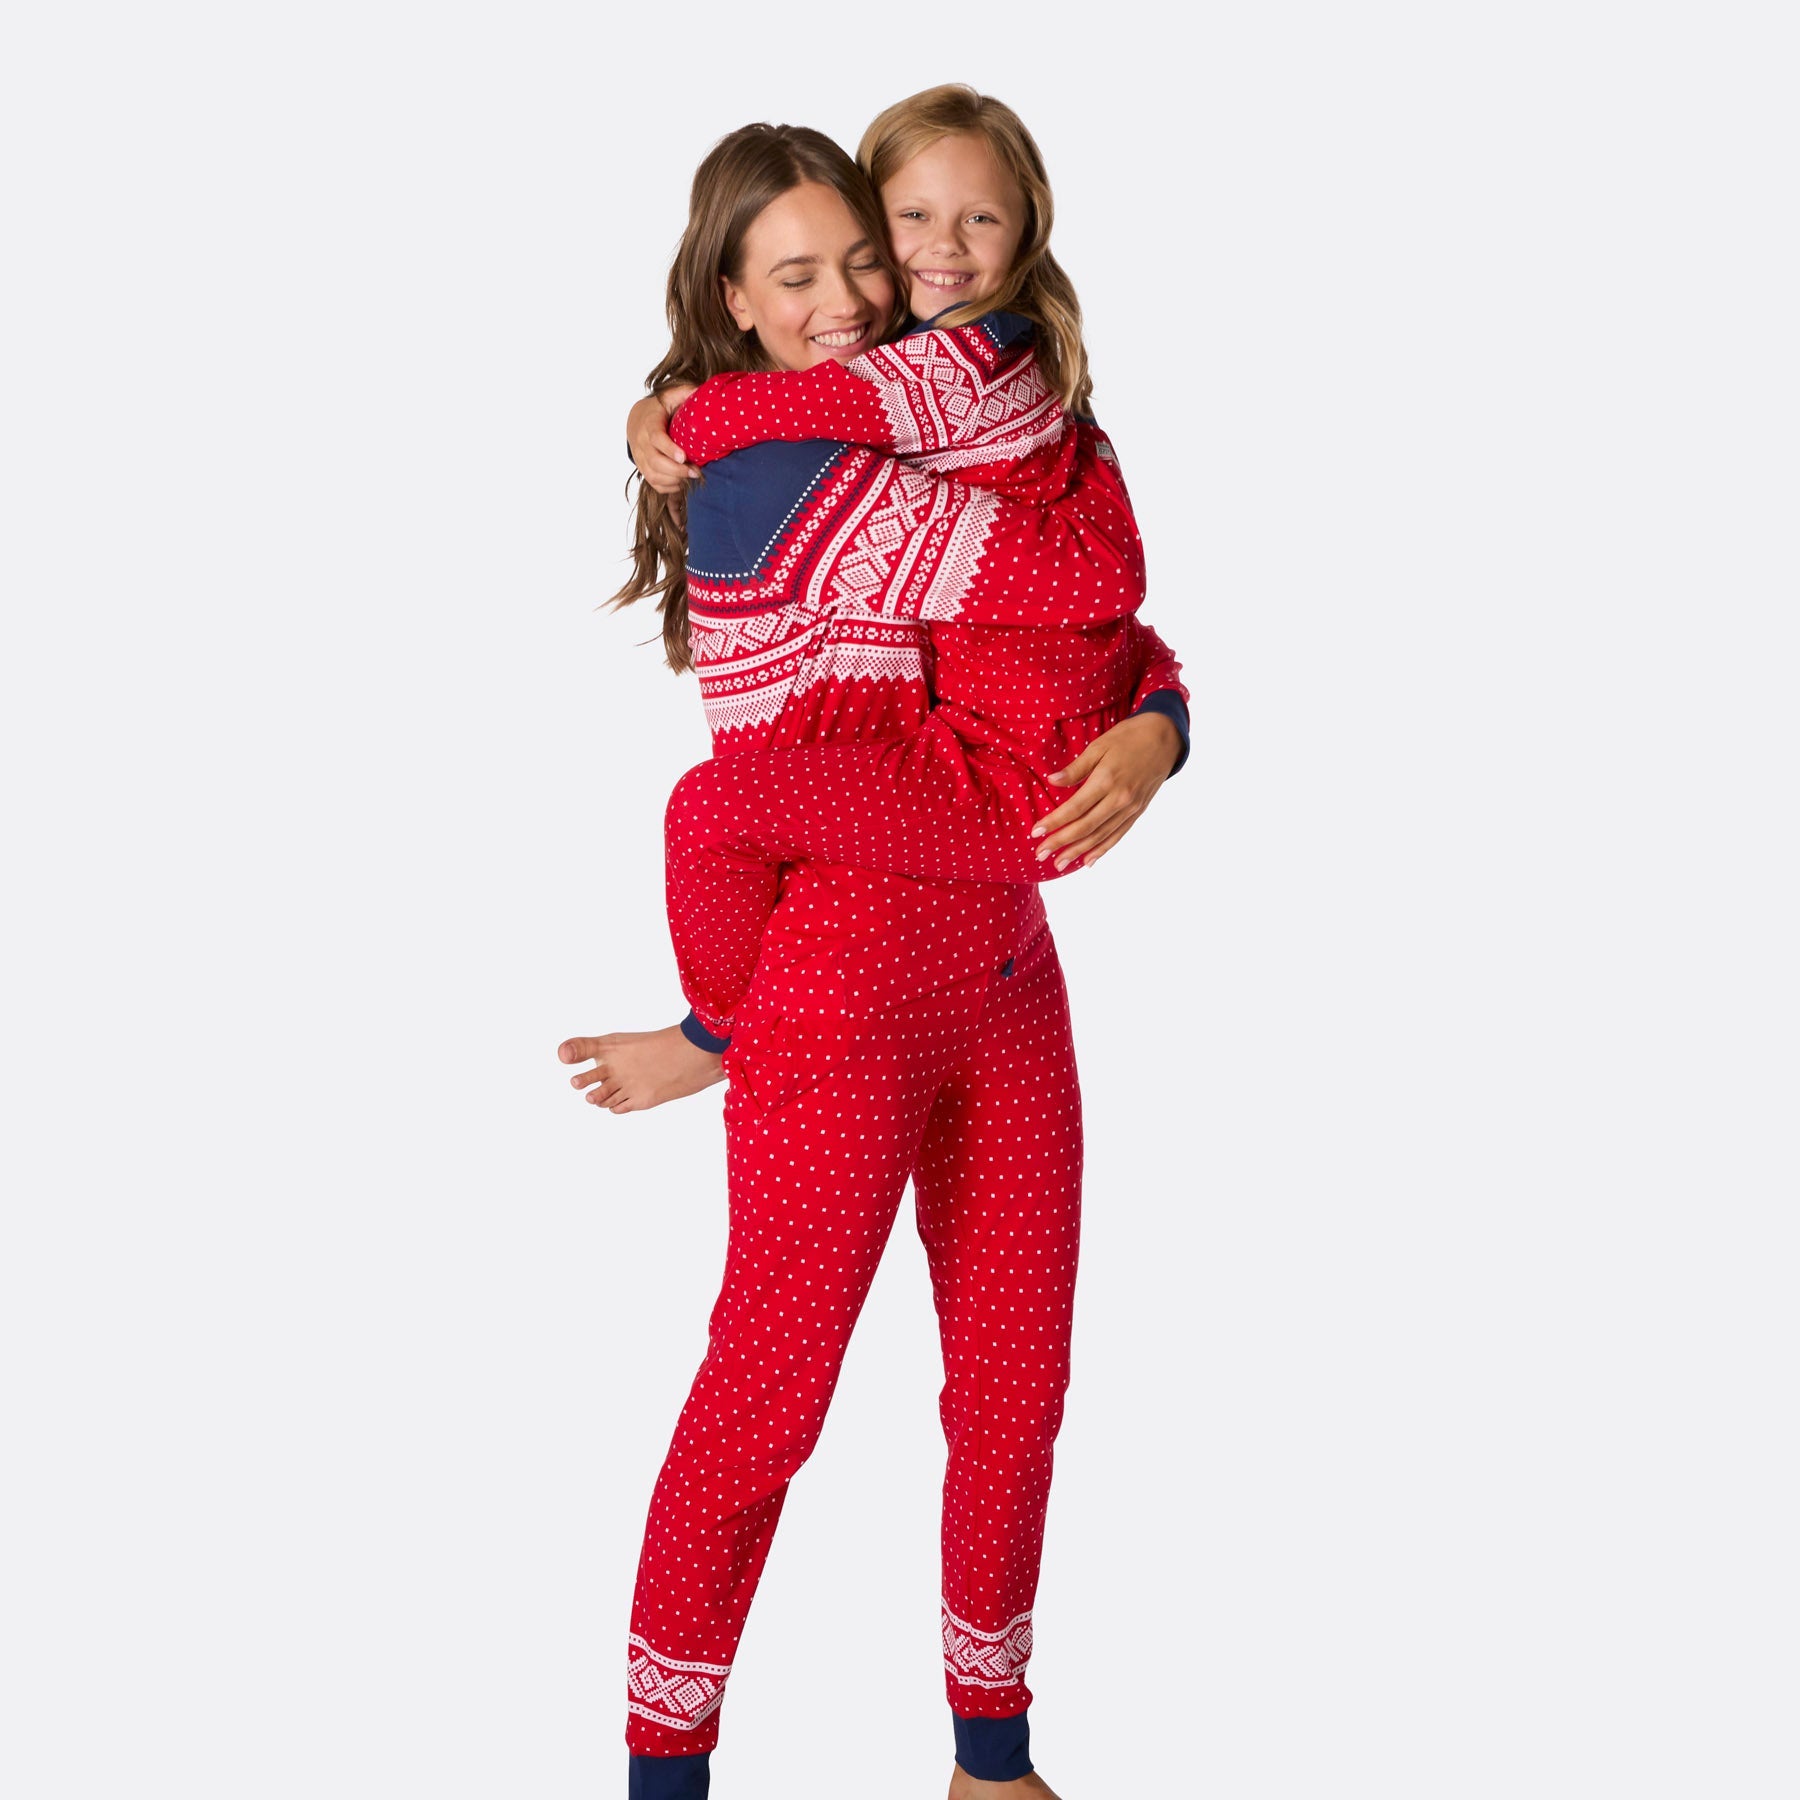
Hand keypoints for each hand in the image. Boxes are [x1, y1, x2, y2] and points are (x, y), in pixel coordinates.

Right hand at [627, 386, 698, 493]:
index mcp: (649, 423)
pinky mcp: (643, 468)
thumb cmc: (659, 408)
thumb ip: (684, 392)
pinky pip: (653, 483)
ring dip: (674, 480)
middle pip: (656, 461)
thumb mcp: (669, 395)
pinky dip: (668, 487)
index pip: (656, 438)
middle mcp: (642, 442)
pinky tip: (681, 482)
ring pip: (654, 475)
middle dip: (677, 470)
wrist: (636, 419)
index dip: (669, 449)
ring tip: (691, 476)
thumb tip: (701, 390)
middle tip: (696, 472)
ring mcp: (641, 457)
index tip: (683, 457)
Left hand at [1032, 711, 1184, 870]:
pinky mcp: (1137, 812)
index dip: (1053, 822)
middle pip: (1085, 827)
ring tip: (1058, 864)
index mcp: (1106, 780)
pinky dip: (1102, 850)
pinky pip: (1117, 836)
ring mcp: (1130, 808)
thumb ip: (1076, 768)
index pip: (1074, 808)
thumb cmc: (1128, 738)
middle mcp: (1119, 799)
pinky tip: (1087, 862)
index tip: (1035, 832)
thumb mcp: (1099, 746)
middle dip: (1060, 843)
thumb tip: (1052, 780)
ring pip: (1100, 836)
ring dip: (1078, 852)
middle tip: (1040, 854)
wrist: (1164, 738)